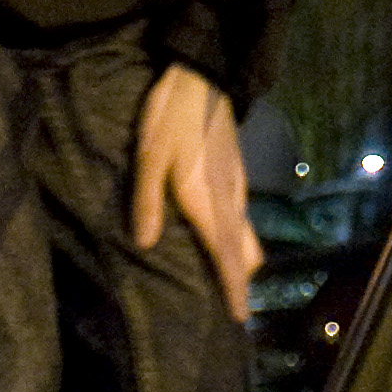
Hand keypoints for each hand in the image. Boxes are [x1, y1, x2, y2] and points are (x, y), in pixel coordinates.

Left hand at [130, 62, 259, 321]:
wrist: (202, 73)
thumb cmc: (171, 116)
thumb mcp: (149, 157)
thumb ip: (147, 201)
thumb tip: (145, 244)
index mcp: (209, 201)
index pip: (227, 255)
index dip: (234, 287)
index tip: (241, 318)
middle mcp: (230, 198)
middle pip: (244, 250)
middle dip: (240, 279)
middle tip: (230, 304)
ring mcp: (238, 182)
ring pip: (246, 232)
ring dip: (239, 257)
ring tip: (224, 276)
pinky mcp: (237, 169)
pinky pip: (242, 215)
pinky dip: (237, 236)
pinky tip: (220, 235)